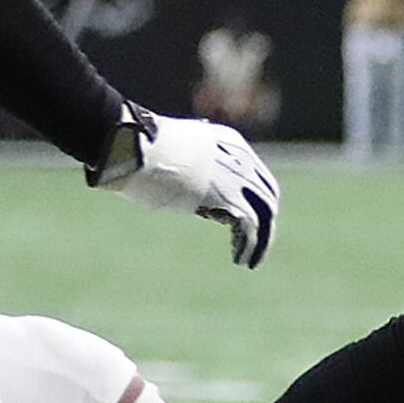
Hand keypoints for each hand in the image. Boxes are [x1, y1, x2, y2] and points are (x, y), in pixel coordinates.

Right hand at [92, 104, 280, 266]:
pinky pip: (251, 227)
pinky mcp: (229, 198)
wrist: (137, 146)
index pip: (253, 172)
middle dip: (264, 220)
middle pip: (266, 193)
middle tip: (255, 242)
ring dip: (261, 240)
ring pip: (264, 213)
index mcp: (228, 142)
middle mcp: (240, 158)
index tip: (243, 217)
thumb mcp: (173, 153)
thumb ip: (187, 165)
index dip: (253, 197)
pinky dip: (250, 246)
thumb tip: (183, 185)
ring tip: (249, 260)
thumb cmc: (139, 151)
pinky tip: (241, 259)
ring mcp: (237, 177)